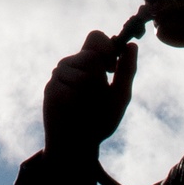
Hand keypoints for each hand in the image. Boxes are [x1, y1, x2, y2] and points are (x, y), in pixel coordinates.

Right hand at [42, 31, 136, 158]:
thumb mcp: (120, 96)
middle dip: (101, 80)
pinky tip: (73, 113)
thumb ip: (127, 72)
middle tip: (97, 98)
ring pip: (84, 76)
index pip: (96, 37)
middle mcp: (72, 64)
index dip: (106, 47)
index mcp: (90, 61)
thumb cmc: (100, 120)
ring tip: (85, 108)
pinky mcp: (51, 91)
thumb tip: (132, 46)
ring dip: (91, 96)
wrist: (80, 147)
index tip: (112, 67)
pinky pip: (71, 92)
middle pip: (93, 57)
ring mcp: (59, 77)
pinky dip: (78, 106)